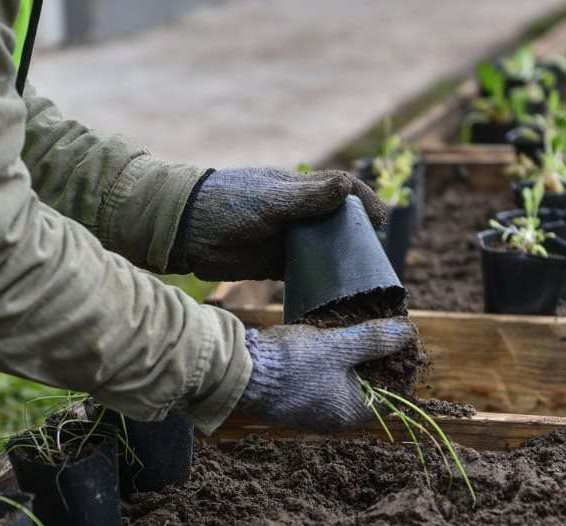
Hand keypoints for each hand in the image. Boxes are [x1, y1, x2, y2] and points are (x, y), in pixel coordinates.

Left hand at [173, 168, 386, 280]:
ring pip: (324, 250)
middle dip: (359, 236)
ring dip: (341, 262)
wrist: (184, 232)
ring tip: (363, 283)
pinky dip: (319, 282)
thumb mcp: (270, 201)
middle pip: (338, 222)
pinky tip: (333, 297)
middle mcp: (297, 213)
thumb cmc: (225, 206)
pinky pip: (304, 273)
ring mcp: (286, 240)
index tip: (382, 220)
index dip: (364, 201)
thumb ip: (307, 197)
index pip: (341, 189)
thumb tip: (347, 187)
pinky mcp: (273, 265)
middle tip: (377, 259)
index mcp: (298, 189)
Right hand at [234, 319, 416, 431]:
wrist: (238, 373)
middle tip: (380, 329)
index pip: (393, 396)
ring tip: (354, 329)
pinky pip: (322, 380)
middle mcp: (333, 417)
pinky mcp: (293, 397)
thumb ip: (374, 340)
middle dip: (376, 359)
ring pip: (344, 382)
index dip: (402, 367)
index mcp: (351, 413)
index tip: (402, 340)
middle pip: (369, 388)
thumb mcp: (339, 347)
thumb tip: (409, 333)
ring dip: (352, 358)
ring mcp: (312, 409)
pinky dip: (330, 362)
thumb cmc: (291, 364)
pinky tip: (326, 339)